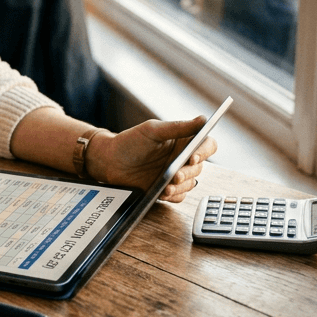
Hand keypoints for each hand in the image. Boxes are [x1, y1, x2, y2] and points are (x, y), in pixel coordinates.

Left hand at [90, 116, 214, 202]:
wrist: (110, 161)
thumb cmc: (130, 141)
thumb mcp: (152, 130)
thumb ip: (177, 127)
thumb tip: (202, 120)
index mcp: (183, 141)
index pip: (206, 145)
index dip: (204, 151)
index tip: (193, 157)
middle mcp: (182, 158)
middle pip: (199, 167)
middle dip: (188, 172)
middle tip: (175, 175)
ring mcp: (175, 175)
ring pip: (190, 183)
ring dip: (181, 186)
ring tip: (166, 187)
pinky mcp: (167, 190)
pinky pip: (179, 196)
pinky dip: (174, 195)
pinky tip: (163, 193)